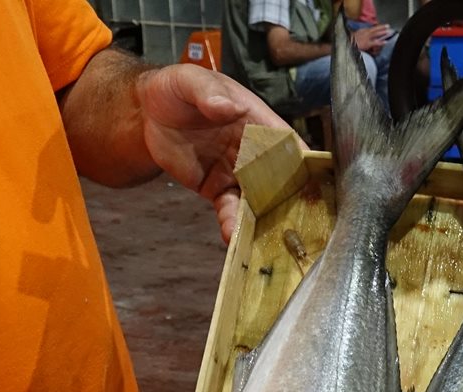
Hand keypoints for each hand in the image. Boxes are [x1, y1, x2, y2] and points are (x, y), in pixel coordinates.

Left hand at [132, 65, 292, 241]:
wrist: (146, 113)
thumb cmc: (175, 89)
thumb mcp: (189, 80)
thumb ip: (208, 93)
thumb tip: (229, 107)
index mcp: (257, 121)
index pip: (288, 143)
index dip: (304, 163)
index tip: (317, 184)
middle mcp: (253, 149)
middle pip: (279, 179)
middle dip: (289, 201)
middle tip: (298, 224)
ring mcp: (236, 172)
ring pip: (257, 200)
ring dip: (263, 219)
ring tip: (266, 238)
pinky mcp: (217, 189)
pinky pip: (230, 210)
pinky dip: (232, 224)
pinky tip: (232, 236)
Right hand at [351, 24, 391, 55]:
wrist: (346, 43)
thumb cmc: (349, 41)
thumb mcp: (353, 36)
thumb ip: (358, 35)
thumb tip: (361, 38)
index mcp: (362, 31)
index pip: (371, 28)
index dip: (376, 27)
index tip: (381, 26)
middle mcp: (365, 32)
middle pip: (375, 29)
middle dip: (381, 27)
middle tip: (387, 26)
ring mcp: (367, 37)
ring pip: (376, 34)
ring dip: (383, 32)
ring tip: (388, 31)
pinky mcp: (367, 43)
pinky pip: (375, 42)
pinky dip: (381, 42)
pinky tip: (385, 42)